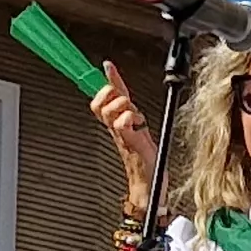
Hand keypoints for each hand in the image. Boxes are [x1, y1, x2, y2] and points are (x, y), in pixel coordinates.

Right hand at [89, 69, 159, 206]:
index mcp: (118, 125)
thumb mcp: (139, 131)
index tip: (108, 65)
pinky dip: (131, 119)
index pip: (106, 98)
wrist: (149, 185)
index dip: (108, 79)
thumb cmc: (146, 161)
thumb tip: (131, 104)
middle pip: (100, 102)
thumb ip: (132, 115)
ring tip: (136, 119)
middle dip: (114, 95)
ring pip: (112, 109)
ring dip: (126, 108)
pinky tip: (138, 126)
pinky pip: (123, 123)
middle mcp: (116, 129)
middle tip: (126, 104)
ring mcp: (122, 136)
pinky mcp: (130, 143)